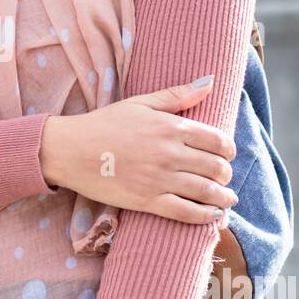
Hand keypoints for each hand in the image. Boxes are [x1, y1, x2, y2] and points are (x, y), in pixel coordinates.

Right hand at [39, 75, 236, 223]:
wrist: (70, 150)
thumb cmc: (104, 123)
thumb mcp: (140, 103)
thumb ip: (177, 95)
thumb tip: (210, 82)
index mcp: (171, 127)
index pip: (217, 140)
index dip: (228, 150)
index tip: (227, 155)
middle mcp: (170, 153)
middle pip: (216, 167)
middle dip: (226, 174)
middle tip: (224, 177)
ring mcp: (160, 179)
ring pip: (207, 192)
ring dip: (223, 198)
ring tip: (227, 200)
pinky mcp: (148, 201)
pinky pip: (186, 213)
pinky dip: (205, 217)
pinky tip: (213, 216)